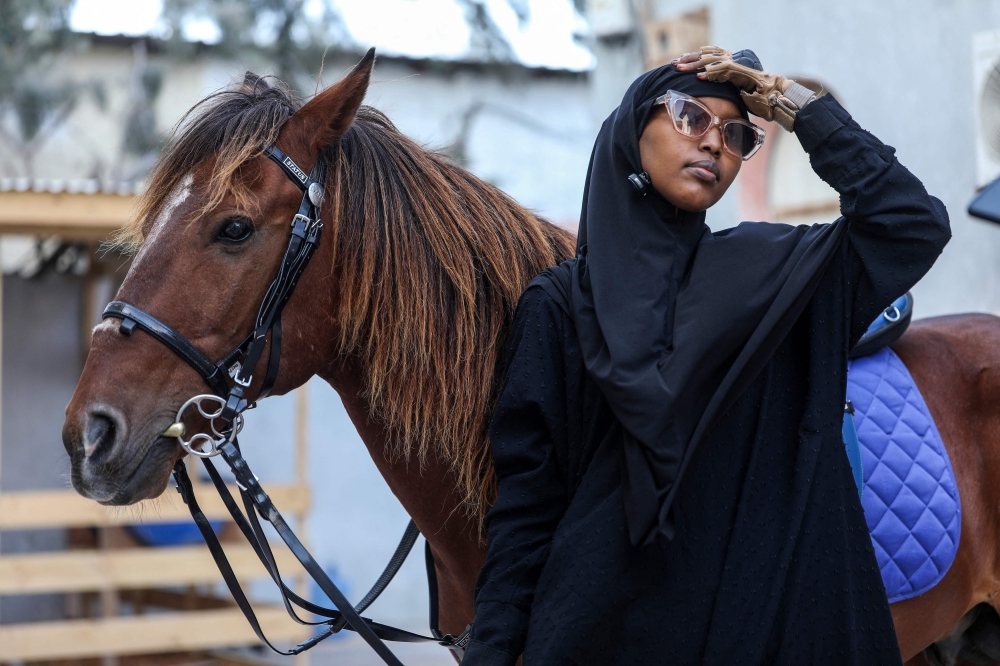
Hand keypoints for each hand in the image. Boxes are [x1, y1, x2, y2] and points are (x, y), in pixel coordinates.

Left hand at [673, 47, 816, 131]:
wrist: (777, 99)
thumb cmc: (759, 100)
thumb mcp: (736, 94)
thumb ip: (724, 91)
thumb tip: (711, 100)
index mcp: (731, 65)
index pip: (709, 58)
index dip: (694, 59)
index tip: (680, 63)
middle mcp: (734, 62)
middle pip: (707, 56)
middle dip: (689, 59)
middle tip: (674, 64)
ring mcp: (738, 66)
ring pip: (711, 61)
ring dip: (694, 65)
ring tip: (680, 69)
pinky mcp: (742, 72)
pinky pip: (723, 70)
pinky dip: (710, 74)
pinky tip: (699, 78)